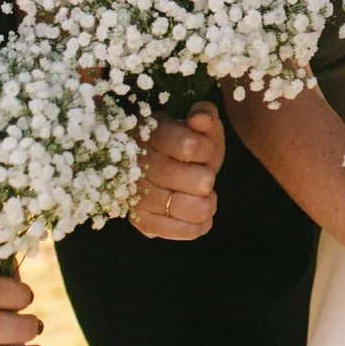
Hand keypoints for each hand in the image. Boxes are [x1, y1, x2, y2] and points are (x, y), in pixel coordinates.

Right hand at [131, 102, 223, 240]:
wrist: (155, 165)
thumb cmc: (182, 141)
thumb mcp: (196, 123)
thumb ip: (204, 115)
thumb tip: (200, 119)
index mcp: (151, 133)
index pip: (190, 147)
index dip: (206, 151)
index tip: (203, 151)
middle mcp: (138, 165)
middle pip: (198, 182)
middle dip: (208, 179)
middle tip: (203, 176)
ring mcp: (137, 195)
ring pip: (189, 208)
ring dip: (207, 203)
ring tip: (205, 196)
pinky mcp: (140, 220)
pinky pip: (177, 230)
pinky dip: (197, 226)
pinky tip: (203, 217)